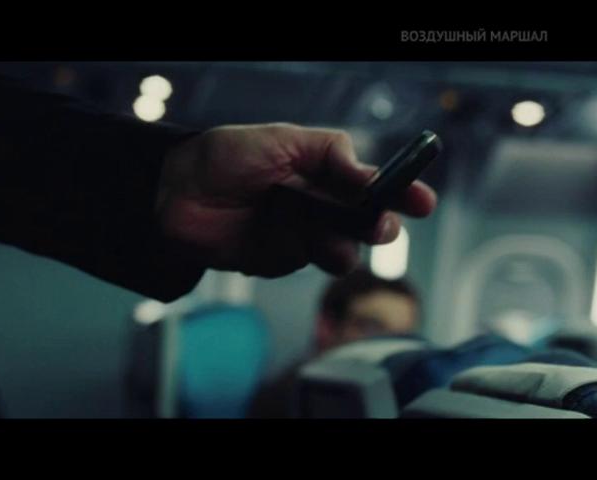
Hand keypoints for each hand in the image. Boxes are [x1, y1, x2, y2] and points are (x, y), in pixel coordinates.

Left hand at [157, 123, 436, 277]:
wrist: (174, 192)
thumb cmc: (224, 156)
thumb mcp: (280, 139)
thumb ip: (328, 153)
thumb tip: (368, 172)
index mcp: (322, 170)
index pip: (371, 183)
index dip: (401, 192)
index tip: (422, 201)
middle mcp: (317, 204)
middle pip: (365, 221)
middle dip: (379, 225)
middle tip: (379, 226)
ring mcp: (300, 234)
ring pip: (342, 249)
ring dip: (345, 246)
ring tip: (332, 238)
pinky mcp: (279, 259)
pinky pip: (307, 262)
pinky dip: (310, 255)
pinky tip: (297, 243)